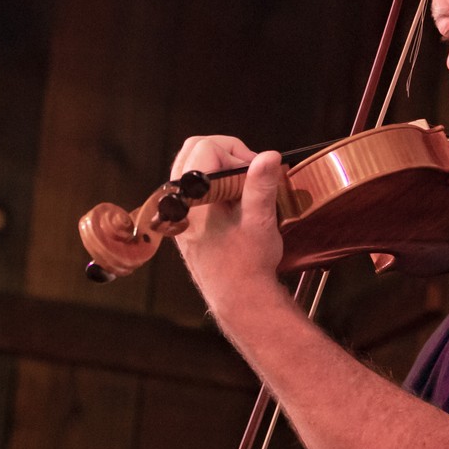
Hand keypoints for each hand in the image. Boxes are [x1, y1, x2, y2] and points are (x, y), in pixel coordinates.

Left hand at [169, 135, 286, 318]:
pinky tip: (233, 200)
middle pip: (195, 149)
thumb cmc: (248, 266)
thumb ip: (261, 186)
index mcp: (192, 199)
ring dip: (220, 166)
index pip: (207, 149)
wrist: (238, 299)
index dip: (236, 153)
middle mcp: (179, 202)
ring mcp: (179, 210)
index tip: (255, 171)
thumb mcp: (259, 221)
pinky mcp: (185, 218)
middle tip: (249, 173)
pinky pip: (193, 183)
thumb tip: (269, 156)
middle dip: (227, 154)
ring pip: (192, 164)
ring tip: (243, 187)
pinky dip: (214, 181)